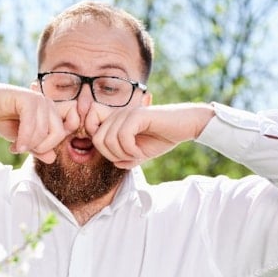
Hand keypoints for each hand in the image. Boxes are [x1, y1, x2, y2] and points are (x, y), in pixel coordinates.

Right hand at [0, 77, 77, 162]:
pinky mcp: (27, 98)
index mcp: (50, 111)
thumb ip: (38, 148)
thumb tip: (52, 158)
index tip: (35, 149)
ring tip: (16, 146)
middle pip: (58, 134)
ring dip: (28, 145)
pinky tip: (14, 145)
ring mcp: (39, 99)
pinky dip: (23, 139)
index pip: (69, 128)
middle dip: (41, 148)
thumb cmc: (2, 118)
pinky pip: (31, 125)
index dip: (54, 143)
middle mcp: (48, 103)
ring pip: (44, 132)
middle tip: (24, 149)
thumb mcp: (23, 139)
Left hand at [84, 103, 214, 168]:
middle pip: (97, 140)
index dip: (100, 148)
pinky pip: (122, 136)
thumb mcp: (139, 153)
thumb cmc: (162, 138)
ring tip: (137, 154)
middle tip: (129, 158)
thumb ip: (125, 158)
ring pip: (108, 140)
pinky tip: (140, 152)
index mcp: (115, 121)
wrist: (185, 126)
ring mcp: (126, 113)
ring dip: (122, 154)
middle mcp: (118, 114)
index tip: (119, 156)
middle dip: (111, 155)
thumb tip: (115, 163)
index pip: (92, 133)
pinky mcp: (137, 114)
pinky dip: (130, 150)